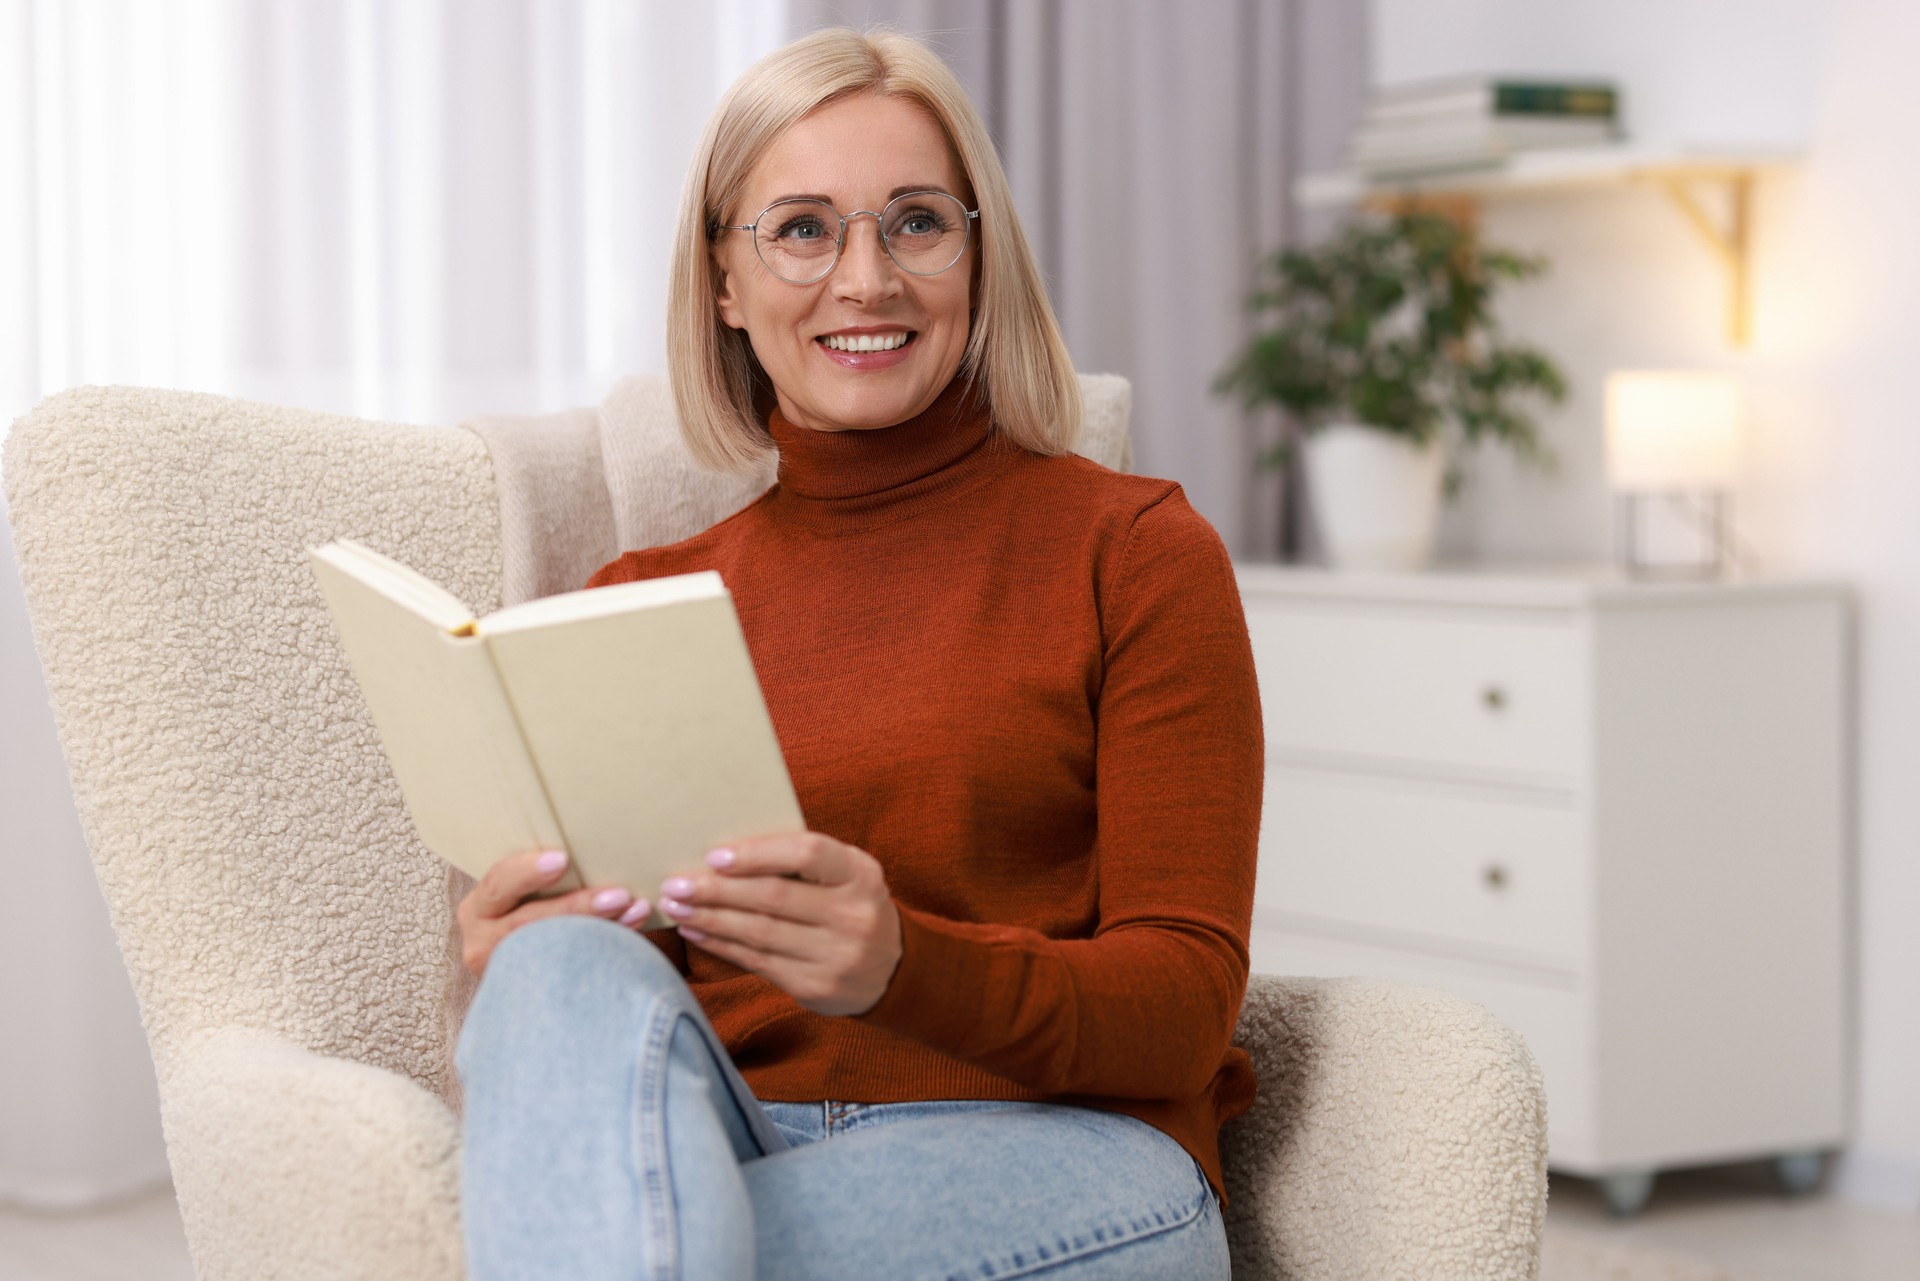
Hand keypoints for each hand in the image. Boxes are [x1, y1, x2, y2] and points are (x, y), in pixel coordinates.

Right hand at [455, 849, 650, 978]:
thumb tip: (588, 844)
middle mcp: (483, 943)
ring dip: (603, 929)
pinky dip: (607, 951)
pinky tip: (634, 934)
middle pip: (529, 922)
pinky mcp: (529, 993)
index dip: (528, 871)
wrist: (524, 966)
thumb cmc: (528, 912)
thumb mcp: (520, 894)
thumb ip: (540, 878)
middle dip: (578, 907)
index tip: (563, 859)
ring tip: (636, 910)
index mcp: (478, 909)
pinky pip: (570, 973)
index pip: (499, 884)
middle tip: (619, 895)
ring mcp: (506, 972)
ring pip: (553, 951)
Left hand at [656, 832, 902, 1016]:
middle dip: (718, 890)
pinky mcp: (815, 987)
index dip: (758, 854)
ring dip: (710, 919)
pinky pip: (757, 961)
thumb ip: (800, 862)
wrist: (890, 969)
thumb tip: (724, 854)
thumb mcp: (845, 875)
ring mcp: (836, 955)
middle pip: (774, 897)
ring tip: (677, 908)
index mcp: (860, 874)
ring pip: (759, 933)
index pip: (808, 854)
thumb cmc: (850, 906)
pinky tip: (696, 933)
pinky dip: (721, 945)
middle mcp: (853, 915)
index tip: (714, 856)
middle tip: (676, 884)